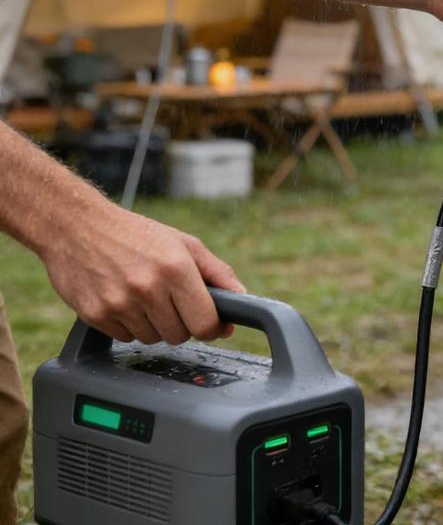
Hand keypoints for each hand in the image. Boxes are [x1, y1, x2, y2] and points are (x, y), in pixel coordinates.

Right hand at [41, 202, 243, 345]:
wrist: (78, 227)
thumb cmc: (135, 233)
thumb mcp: (184, 243)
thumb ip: (216, 272)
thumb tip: (240, 297)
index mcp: (175, 268)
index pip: (205, 322)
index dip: (213, 327)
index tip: (213, 325)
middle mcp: (148, 288)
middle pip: (180, 335)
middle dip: (182, 323)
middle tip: (173, 301)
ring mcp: (120, 304)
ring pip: (153, 339)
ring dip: (155, 325)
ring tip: (145, 296)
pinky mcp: (96, 316)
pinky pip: (126, 338)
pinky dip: (130, 326)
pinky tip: (125, 300)